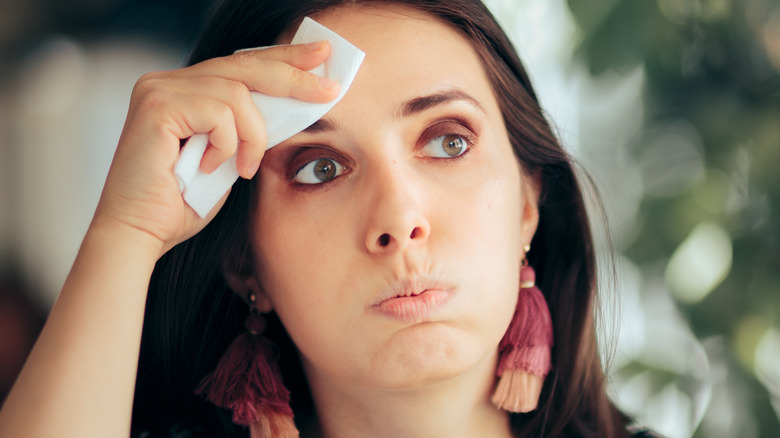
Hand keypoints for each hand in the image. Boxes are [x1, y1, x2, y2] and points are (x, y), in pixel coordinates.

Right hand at [92, 41, 339, 255]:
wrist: (141, 234)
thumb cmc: (182, 202)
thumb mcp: (229, 156)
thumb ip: (248, 126)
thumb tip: (292, 104)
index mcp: (183, 89)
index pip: (241, 64)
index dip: (284, 58)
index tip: (321, 57)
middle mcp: (167, 81)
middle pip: (245, 65)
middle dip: (293, 76)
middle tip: (328, 89)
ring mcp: (158, 89)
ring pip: (237, 94)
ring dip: (253, 136)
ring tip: (244, 168)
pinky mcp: (156, 106)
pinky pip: (219, 113)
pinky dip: (227, 144)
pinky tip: (211, 167)